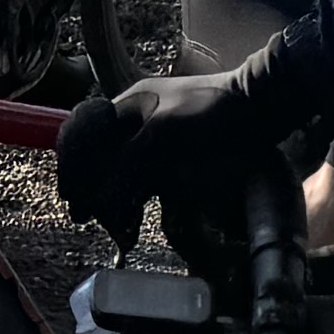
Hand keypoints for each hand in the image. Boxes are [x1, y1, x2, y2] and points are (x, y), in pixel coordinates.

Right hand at [57, 55, 303, 246]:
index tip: (72, 198)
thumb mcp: (160, 138)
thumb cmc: (209, 116)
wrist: (261, 108)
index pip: (83, 134)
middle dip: (93, 189)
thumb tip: (97, 203)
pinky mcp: (177, 160)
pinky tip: (136, 224)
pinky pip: (144, 185)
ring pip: (121, 175)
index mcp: (129, 105)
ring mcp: (158, 141)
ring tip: (119, 228)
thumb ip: (124, 169)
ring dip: (114, 201)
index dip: (72, 165)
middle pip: (100, 159)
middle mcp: (138, 122)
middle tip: (88, 218)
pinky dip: (136, 203)